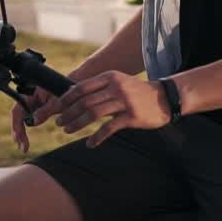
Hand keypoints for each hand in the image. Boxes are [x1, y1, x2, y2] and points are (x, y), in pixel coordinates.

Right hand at [11, 87, 60, 152]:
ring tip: (23, 147)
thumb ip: (45, 110)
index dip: (16, 125)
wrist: (74, 88)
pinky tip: (25, 141)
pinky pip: (28, 119)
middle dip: (18, 132)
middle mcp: (28, 98)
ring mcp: (32, 103)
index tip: (19, 138)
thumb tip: (32, 122)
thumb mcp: (58, 102)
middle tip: (23, 147)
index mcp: (31, 93)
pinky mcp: (36, 108)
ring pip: (21, 119)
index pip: (17, 109)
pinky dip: (25, 130)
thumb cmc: (66, 91)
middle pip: (18, 116)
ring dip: (20, 133)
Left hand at [54, 71, 170, 147]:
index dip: (66, 99)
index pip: (81, 87)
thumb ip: (100, 88)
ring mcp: (124, 101)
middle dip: (68, 113)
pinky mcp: (132, 116)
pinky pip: (109, 128)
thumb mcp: (118, 82)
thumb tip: (74, 96)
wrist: (165, 97)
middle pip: (84, 101)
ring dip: (77, 124)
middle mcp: (115, 87)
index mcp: (109, 77)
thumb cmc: (137, 92)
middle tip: (59, 123)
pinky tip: (90, 144)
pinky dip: (96, 137)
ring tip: (68, 131)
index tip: (56, 109)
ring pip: (93, 113)